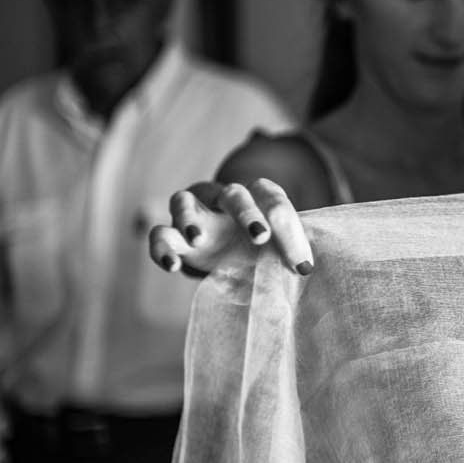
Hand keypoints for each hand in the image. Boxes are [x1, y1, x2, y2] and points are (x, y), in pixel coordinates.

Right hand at [147, 178, 314, 276]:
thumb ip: (289, 255)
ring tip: (197, 238)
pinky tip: (172, 266)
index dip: (289, 229)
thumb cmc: (260, 249)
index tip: (302, 265)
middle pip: (233, 193)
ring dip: (189, 217)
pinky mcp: (171, 234)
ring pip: (183, 200)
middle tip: (260, 236)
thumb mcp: (278, 251)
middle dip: (246, 213)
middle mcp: (222, 197)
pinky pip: (159, 234)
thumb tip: (304, 270)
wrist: (229, 257)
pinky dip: (162, 247)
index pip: (272, 199)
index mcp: (256, 196)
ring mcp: (192, 212)